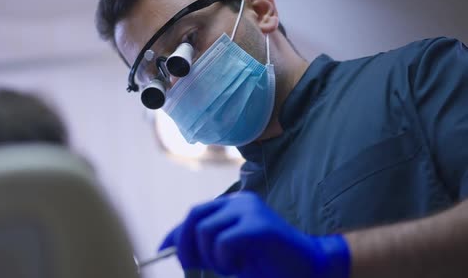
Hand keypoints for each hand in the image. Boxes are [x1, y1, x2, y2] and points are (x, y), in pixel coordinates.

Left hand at [159, 192, 349, 277]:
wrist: (309, 267)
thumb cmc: (268, 263)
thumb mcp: (228, 254)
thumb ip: (205, 247)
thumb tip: (171, 247)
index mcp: (234, 206)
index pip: (195, 214)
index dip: (175, 233)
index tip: (160, 250)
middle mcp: (240, 202)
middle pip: (194, 216)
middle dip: (184, 244)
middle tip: (188, 266)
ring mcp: (250, 211)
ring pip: (205, 231)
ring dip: (210, 257)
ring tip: (229, 267)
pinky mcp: (259, 226)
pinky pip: (223, 242)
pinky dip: (224, 260)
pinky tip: (239, 266)